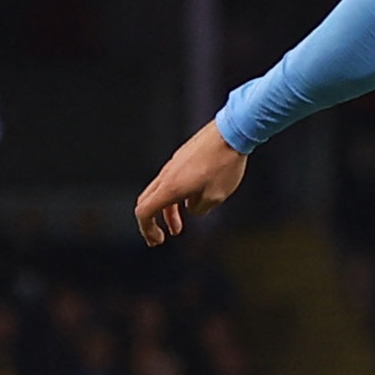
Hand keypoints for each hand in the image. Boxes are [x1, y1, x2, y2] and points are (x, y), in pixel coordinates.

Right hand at [135, 122, 247, 245]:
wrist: (231, 134)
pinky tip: (190, 203)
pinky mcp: (182, 159)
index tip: (157, 241)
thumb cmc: (225, 165)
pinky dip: (174, 198)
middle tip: (160, 238)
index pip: (144, 211)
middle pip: (147, 201)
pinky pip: (171, 182)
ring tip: (178, 228)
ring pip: (161, 192)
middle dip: (152, 223)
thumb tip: (192, 208)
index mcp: (170, 187)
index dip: (146, 229)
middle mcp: (167, 175)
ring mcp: (173, 165)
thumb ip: (199, 208)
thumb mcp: (215, 197)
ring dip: (167, 212)